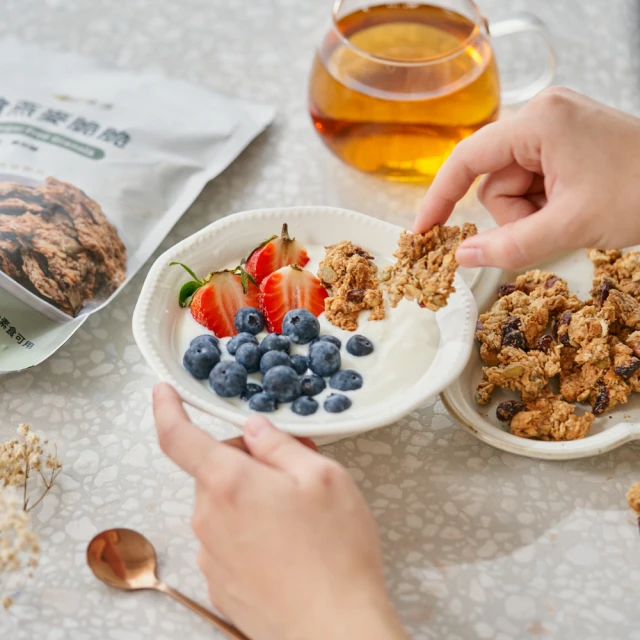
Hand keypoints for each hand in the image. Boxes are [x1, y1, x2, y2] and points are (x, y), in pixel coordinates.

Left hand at [153, 383, 406, 639]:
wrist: (334, 630)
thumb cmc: (335, 550)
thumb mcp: (323, 476)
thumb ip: (280, 444)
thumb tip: (254, 429)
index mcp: (229, 483)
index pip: (179, 437)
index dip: (167, 409)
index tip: (162, 392)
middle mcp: (208, 519)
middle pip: (216, 471)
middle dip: (248, 463)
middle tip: (293, 472)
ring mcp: (211, 556)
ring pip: (223, 506)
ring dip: (251, 500)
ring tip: (298, 519)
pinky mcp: (220, 586)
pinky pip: (227, 541)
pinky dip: (250, 533)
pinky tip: (287, 550)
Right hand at [414, 87, 639, 268]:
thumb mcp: (570, 226)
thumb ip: (509, 246)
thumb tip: (462, 257)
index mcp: (538, 123)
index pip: (467, 160)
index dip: (439, 198)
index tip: (424, 231)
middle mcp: (542, 116)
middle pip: (494, 180)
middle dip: (515, 213)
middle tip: (553, 225)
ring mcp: (556, 128)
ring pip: (513, 186)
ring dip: (532, 212)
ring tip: (571, 216)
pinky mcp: (567, 143)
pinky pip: (534, 182)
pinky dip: (546, 205)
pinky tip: (575, 206)